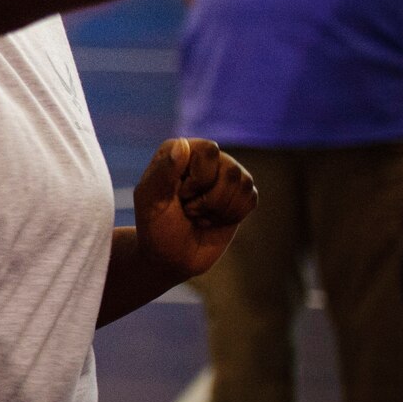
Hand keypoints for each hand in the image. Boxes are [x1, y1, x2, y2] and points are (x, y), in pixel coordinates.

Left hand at [134, 138, 256, 279]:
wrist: (172, 257)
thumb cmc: (156, 227)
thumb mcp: (151, 201)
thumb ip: (163, 171)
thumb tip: (183, 144)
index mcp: (177, 151)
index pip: (208, 150)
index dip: (199, 179)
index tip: (180, 196)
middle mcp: (203, 157)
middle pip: (230, 169)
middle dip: (210, 199)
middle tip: (189, 209)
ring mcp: (222, 174)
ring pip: (243, 183)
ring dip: (219, 210)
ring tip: (199, 216)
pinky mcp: (239, 194)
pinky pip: (251, 197)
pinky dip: (232, 215)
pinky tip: (214, 220)